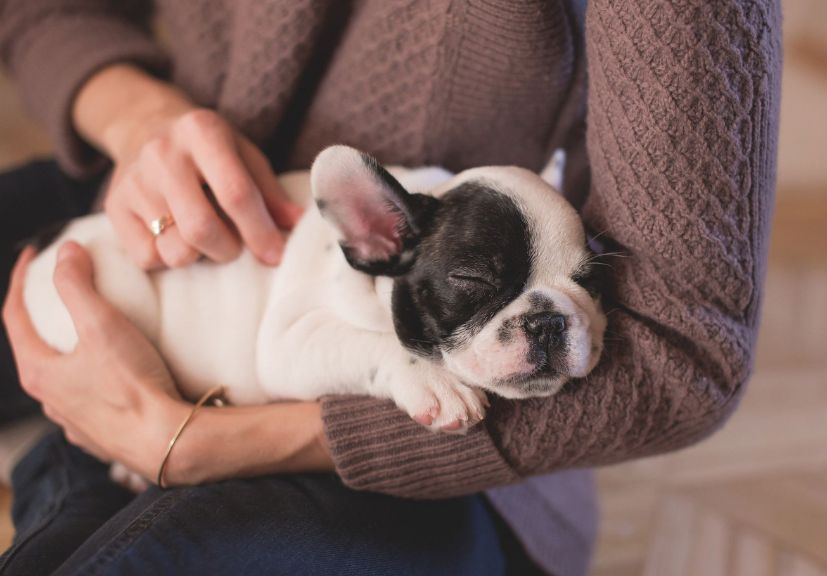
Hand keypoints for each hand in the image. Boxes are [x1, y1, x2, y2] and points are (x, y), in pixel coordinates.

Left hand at [3, 243, 333, 484]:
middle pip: (36, 347)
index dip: (21, 280)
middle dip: (45, 316)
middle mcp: (49, 401)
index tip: (34, 255)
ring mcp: (74, 421)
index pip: (14, 316)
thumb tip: (66, 251)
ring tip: (93, 332)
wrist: (167, 441)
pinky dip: (93, 377)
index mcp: (39, 372)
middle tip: (64, 291)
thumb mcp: (103, 325)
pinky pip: (89, 399)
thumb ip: (78, 285)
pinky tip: (115, 373)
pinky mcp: (101, 435)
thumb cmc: (133, 385)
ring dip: (70, 350)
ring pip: (63, 377)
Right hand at [75, 65, 302, 269]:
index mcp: (202, 132)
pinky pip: (147, 258)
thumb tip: (299, 224)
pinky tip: (175, 237)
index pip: (235, 193)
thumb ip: (270, 192)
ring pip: (174, 249)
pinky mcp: (114, 206)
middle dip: (228, 249)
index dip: (259, 231)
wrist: (143, 125)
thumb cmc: (208, 149)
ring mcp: (133, 181)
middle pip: (201, 229)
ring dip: (199, 256)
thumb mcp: (244, 155)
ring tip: (204, 238)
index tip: (275, 255)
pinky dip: (167, 258)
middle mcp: (162, 153)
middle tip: (234, 246)